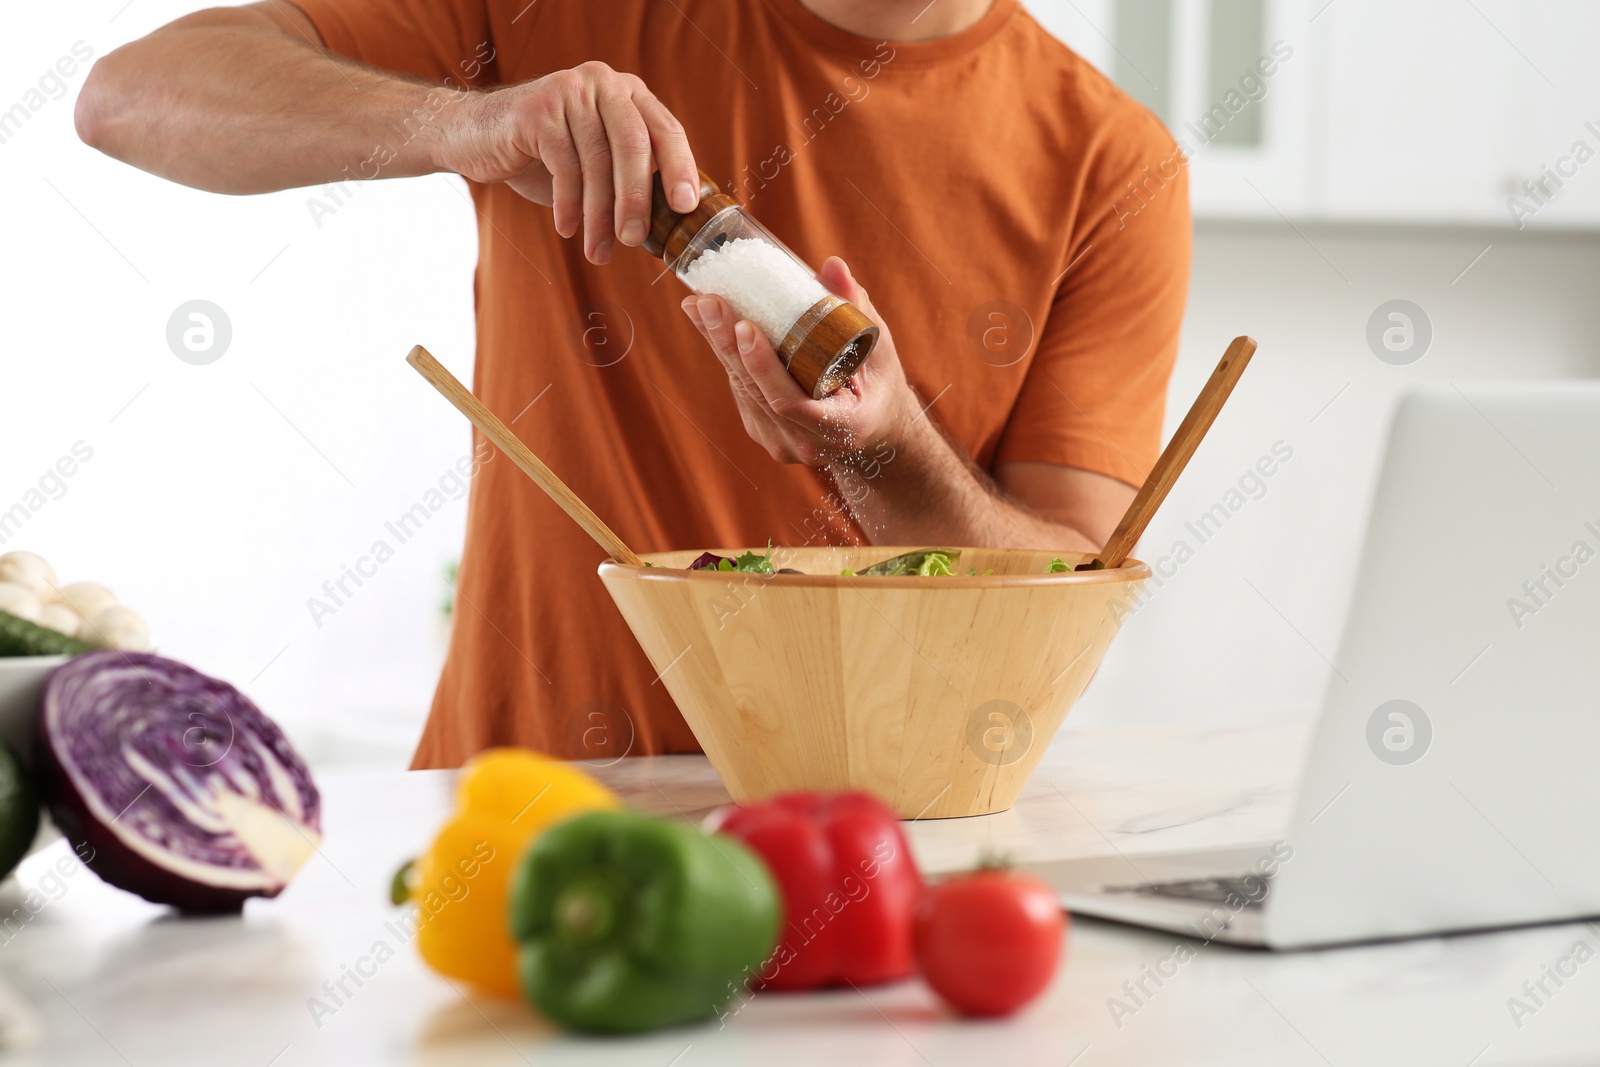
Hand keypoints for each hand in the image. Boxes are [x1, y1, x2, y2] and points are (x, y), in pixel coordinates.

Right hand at [438, 61, 698, 263]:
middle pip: (635, 145)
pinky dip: (569, 204)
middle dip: (637, 199)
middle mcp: (604, 84)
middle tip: (635, 241)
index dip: (680, 169)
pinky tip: (567, 228)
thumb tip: (672, 226)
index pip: (667, 131)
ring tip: (598, 252)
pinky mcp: (538, 108)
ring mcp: (571, 90)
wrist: (476, 135)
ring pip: (597, 161)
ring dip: (599, 215)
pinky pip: (564, 165)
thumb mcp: (596, 163)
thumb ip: (631, 177)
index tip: (686, 209)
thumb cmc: (545, 157)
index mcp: (629, 94)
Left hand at [682, 257, 916, 466]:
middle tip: (707, 301)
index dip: (763, 366)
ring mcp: (782, 444)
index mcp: (842, 426)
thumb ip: (856, 308)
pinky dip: (729, 358)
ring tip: (700, 305)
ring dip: (718, 346)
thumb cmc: (879, 385)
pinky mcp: (766, 435)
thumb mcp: (878, 347)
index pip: (790, 401)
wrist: (875, 430)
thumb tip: (832, 266)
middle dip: (727, 343)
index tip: (744, 325)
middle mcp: (807, 444)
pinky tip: (710, 327)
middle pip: (756, 392)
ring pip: (743, 390)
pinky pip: (743, 393)